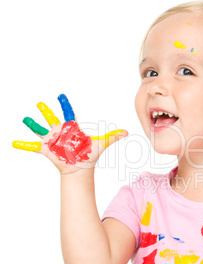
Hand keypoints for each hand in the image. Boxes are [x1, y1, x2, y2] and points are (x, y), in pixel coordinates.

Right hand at [12, 94, 127, 174]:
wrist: (80, 169)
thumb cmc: (89, 155)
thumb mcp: (101, 144)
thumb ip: (113, 136)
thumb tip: (127, 132)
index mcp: (72, 128)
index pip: (68, 113)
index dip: (64, 104)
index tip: (61, 95)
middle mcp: (60, 132)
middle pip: (51, 118)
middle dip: (46, 110)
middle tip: (40, 102)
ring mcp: (52, 140)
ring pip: (39, 129)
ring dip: (31, 124)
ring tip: (24, 119)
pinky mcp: (46, 150)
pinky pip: (31, 147)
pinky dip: (22, 145)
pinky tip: (13, 143)